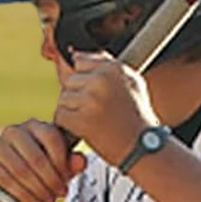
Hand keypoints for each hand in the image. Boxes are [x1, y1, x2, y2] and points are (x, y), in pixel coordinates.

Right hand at [0, 119, 86, 201]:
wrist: (11, 194)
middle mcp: (13, 131)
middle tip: (62, 193)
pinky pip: (9, 182)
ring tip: (49, 200)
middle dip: (52, 179)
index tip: (68, 179)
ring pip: (22, 172)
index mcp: (34, 124)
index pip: (51, 137)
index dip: (62, 161)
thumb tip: (80, 161)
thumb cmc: (41, 176)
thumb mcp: (61, 170)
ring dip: (39, 190)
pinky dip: (25, 196)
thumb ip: (73, 164)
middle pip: (37, 157)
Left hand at [54, 51, 158, 165]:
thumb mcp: (131, 82)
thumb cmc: (136, 116)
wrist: (141, 147)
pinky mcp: (81, 119)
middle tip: (94, 110)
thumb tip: (76, 54)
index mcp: (114, 67)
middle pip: (69, 80)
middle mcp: (101, 80)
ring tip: (91, 120)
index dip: (83, 79)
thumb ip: (106, 65)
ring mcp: (90, 99)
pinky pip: (59, 115)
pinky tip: (83, 129)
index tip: (93, 94)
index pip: (80, 61)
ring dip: (71, 111)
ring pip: (63, 98)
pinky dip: (67, 125)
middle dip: (76, 95)